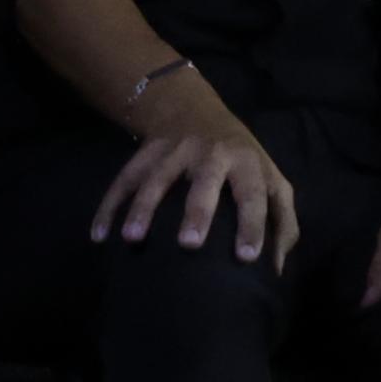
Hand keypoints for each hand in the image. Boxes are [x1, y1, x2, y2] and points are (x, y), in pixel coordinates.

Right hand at [92, 96, 299, 269]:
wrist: (195, 111)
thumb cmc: (241, 162)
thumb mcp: (271, 182)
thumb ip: (281, 222)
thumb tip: (277, 269)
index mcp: (247, 162)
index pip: (253, 194)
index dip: (252, 224)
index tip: (247, 257)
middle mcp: (212, 153)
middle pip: (204, 181)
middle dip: (197, 212)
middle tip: (188, 244)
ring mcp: (175, 150)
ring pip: (157, 178)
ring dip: (143, 207)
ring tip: (132, 239)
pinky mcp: (146, 152)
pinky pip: (125, 179)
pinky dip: (109, 205)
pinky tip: (99, 235)